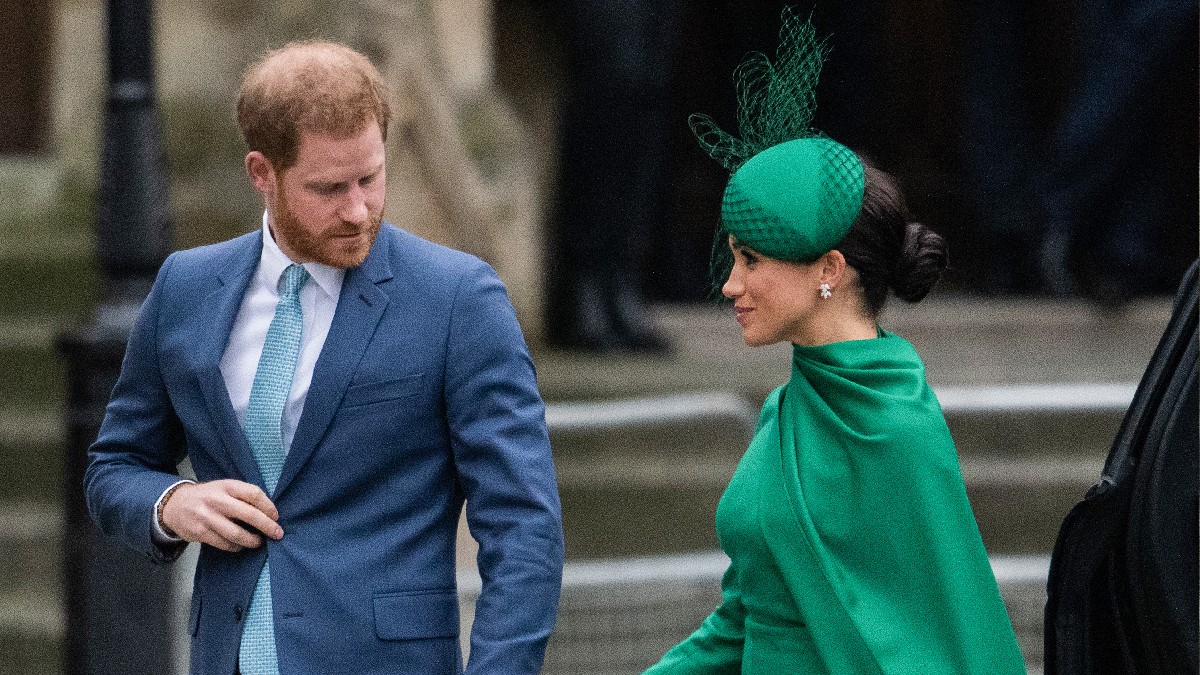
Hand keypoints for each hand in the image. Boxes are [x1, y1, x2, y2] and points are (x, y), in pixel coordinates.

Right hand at [161, 480, 283, 551]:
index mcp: (227, 486)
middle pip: (249, 515)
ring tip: (259, 542)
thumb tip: (268, 513)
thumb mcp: (224, 488)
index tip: (276, 516)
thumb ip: (243, 496)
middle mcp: (217, 500)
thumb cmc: (207, 496)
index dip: (269, 507)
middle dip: (267, 526)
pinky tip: (241, 545)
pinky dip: (236, 547)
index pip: (254, 494)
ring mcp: (207, 517)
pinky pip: (224, 543)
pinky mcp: (200, 532)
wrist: (175, 504)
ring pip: (236, 534)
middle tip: (277, 534)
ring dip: (252, 541)